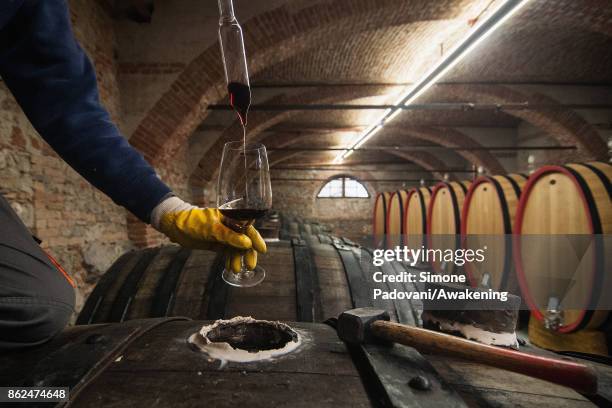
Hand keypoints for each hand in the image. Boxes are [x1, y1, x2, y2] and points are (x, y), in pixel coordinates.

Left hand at [151, 196, 266, 271]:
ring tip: (236, 270)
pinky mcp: (217, 243)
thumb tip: (247, 244)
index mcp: (230, 217)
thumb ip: (229, 236)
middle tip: (250, 265)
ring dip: (237, 259)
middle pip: (244, 240)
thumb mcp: (211, 229)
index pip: (248, 227)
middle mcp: (229, 226)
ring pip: (236, 248)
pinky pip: (227, 252)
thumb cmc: (193, 222)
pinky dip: (230, 260)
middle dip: (248, 253)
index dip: (255, 239)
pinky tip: (230, 267)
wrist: (175, 226)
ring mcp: (223, 235)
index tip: (262, 250)